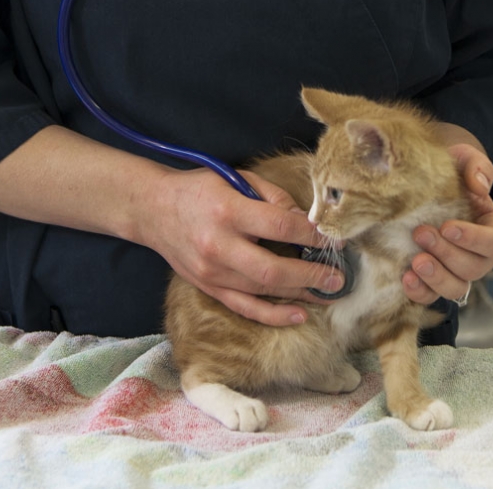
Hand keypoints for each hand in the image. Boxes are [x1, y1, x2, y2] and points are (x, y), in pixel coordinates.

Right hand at [144, 165, 344, 326]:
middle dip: (311, 275)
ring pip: (263, 292)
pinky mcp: (208, 287)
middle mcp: (219, 245)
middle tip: (338, 276)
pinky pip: (245, 307)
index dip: (311, 234)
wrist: (154, 209)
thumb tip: (305, 219)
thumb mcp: (236, 178)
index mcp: (228, 210)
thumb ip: (272, 197)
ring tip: (328, 293)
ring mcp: (212, 272)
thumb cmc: (200, 189)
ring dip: (300, 294)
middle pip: (273, 269)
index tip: (334, 238)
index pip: (279, 225)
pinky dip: (273, 315)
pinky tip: (299, 314)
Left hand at [402, 141, 492, 306]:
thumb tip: (479, 185)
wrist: (426, 182)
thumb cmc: (451, 170)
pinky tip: (405, 279)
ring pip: (457, 288)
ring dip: (437, 279)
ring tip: (415, 263)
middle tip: (421, 233)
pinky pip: (432, 296)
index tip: (448, 227)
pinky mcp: (434, 280)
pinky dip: (420, 292)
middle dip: (447, 254)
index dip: (474, 239)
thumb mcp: (465, 158)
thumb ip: (476, 166)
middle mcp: (479, 254)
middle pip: (474, 267)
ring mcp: (457, 271)